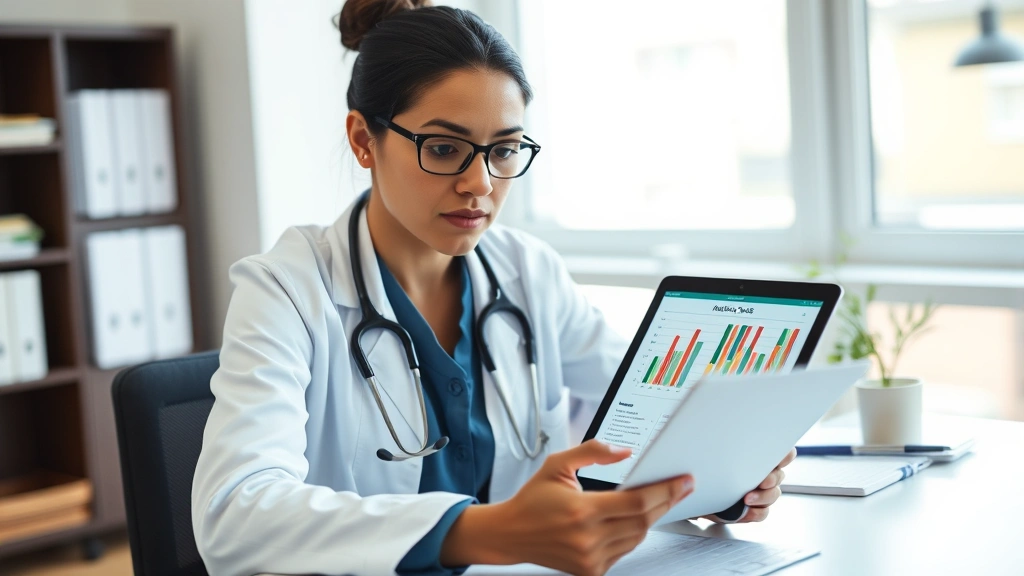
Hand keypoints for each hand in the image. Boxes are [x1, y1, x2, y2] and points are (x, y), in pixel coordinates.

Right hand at [440, 439, 694, 575]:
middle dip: (666, 502)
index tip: (683, 480)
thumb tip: (624, 452)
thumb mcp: (557, 464)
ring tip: (657, 499)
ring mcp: (590, 559)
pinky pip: (624, 551)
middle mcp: (588, 539)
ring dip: (650, 518)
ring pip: (637, 537)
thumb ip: (592, 452)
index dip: (666, 490)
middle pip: (644, 521)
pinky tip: (631, 519)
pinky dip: (632, 534)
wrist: (510, 534)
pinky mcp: (591, 571)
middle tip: (680, 486)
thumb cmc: (532, 500)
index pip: (637, 502)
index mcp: (581, 511)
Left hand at [703, 447, 796, 523]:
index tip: (779, 456)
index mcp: (759, 458)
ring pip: (773, 494)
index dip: (785, 454)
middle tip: (762, 481)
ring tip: (747, 498)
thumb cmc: (712, 471)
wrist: (700, 494)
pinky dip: (756, 512)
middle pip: (779, 475)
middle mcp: (764, 474)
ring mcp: (762, 493)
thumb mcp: (718, 455)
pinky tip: (747, 509)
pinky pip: (763, 512)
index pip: (783, 452)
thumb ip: (728, 447)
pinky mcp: (755, 510)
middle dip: (772, 478)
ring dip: (762, 496)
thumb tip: (728, 436)